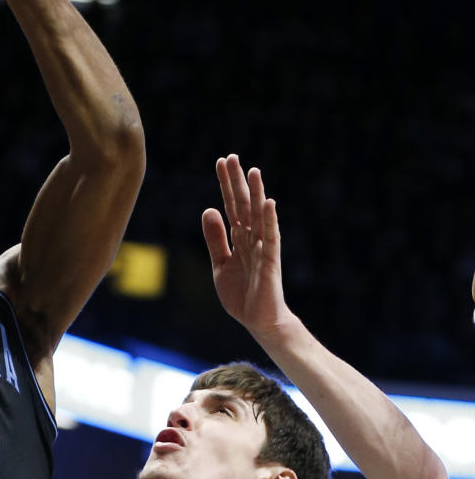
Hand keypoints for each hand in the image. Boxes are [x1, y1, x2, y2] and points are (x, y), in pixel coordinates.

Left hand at [201, 154, 288, 334]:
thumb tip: (208, 209)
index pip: (231, 206)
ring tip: (253, 171)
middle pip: (243, 205)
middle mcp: (252, 239)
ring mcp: (262, 248)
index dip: (225, 185)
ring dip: (256, 193)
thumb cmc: (242, 294)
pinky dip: (269, 220)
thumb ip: (215, 238)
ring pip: (258, 216)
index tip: (221, 163)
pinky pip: (270, 237)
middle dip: (236, 182)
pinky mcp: (270, 261)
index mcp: (239, 239)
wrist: (259, 321)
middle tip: (231, 157)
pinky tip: (268, 202)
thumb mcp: (220, 264)